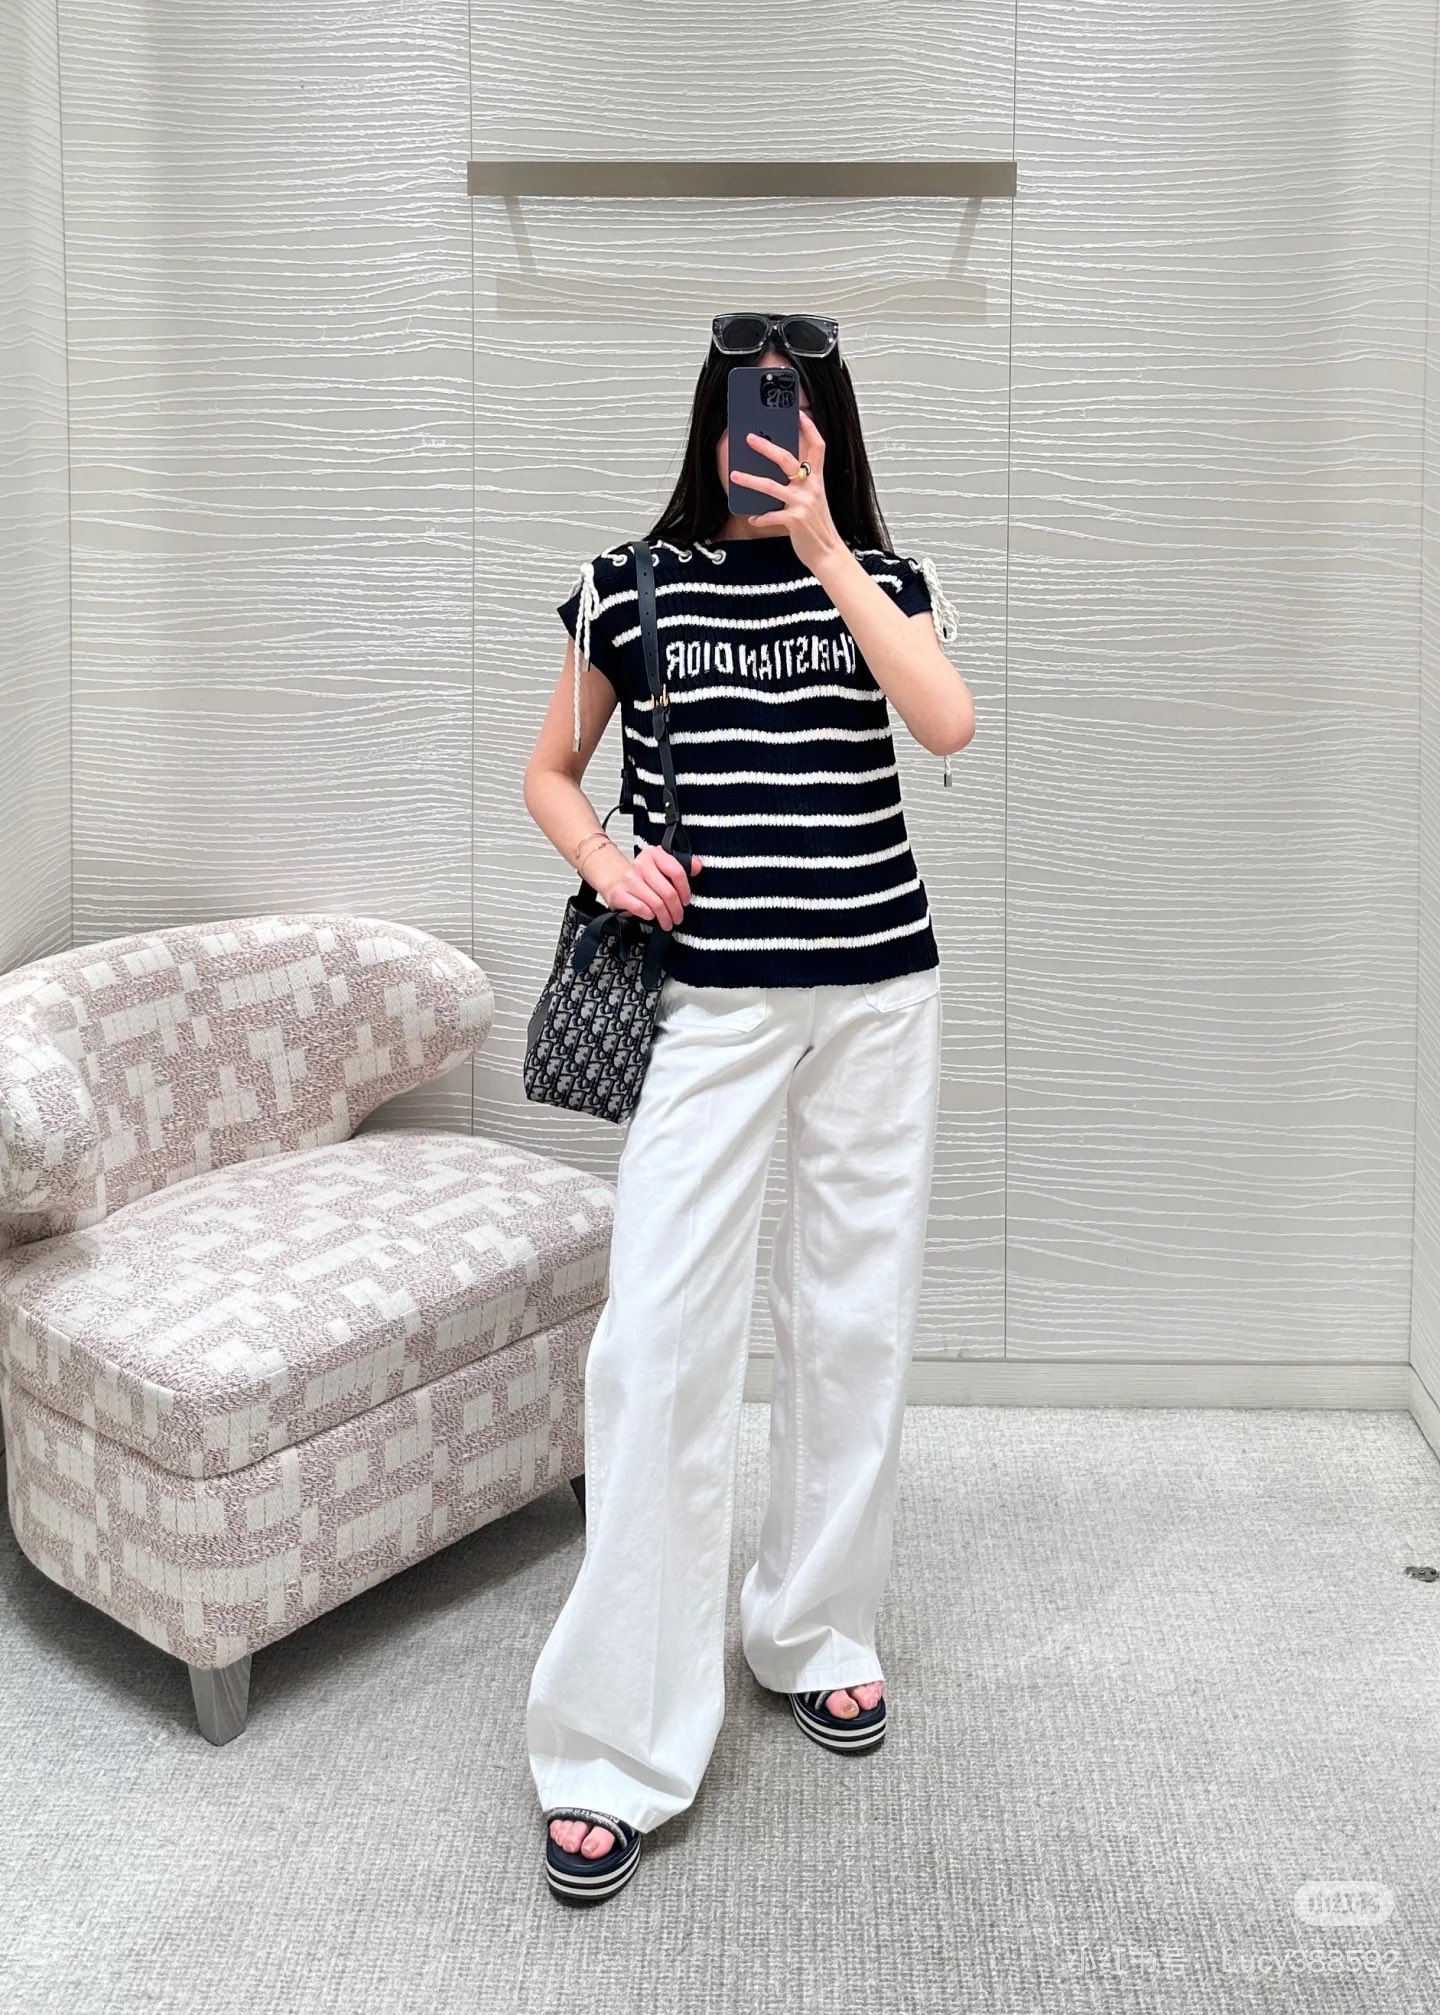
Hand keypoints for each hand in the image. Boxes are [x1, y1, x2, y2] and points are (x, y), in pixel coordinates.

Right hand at [594, 842, 701, 931]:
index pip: (677, 872)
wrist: (613, 878)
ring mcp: (629, 879)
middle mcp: (641, 865)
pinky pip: (640, 908)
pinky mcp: (619, 894)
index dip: (685, 890)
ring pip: (656, 903)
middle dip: (676, 909)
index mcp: (654, 854)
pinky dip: (648, 915)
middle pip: (668, 892)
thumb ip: (682, 865)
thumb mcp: (661, 866)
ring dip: (665, 917)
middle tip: (678, 916)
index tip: (686, 900)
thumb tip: (697, 866)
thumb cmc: (641, 875)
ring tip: (667, 921)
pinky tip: (651, 916)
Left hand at [729, 410, 843, 573]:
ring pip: (772, 486)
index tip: (798, 414)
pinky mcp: (795, 521)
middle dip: (766, 447)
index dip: (809, 428)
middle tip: (749, 438)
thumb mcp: (813, 500)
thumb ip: (800, 485)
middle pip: (788, 459)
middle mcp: (812, 487)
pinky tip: (752, 518)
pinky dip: (760, 517)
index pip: (818, 446)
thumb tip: (778, 472)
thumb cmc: (817, 526)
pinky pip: (771, 515)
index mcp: (817, 479)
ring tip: (734, 475)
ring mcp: (803, 503)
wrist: (828, 553)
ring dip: (750, 480)